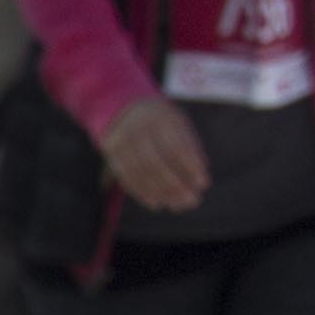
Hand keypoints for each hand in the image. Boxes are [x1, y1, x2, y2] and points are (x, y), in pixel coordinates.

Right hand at [99, 98, 207, 213]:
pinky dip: (142, 192)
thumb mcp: (179, 125)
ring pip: (140, 172)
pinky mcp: (111, 153)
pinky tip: (157, 203)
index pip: (176, 146)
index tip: (203, 184)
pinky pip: (126, 176)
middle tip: (192, 201)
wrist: (125, 108)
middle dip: (175, 185)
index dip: (190, 167)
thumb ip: (191, 148)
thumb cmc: (163, 122)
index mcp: (161, 118)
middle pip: (155, 163)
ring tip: (177, 206)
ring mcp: (122, 141)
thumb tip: (201, 181)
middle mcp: (138, 129)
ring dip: (160, 193)